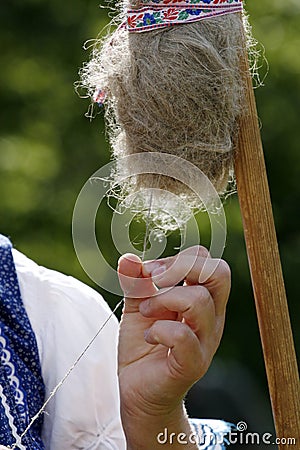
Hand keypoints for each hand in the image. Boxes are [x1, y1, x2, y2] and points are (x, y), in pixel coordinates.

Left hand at [117, 245, 230, 448]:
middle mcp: (211, 316)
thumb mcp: (137, 305)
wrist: (138, 390)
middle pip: (219, 272)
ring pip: (199, 301)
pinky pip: (183, 336)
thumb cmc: (144, 344)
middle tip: (156, 282)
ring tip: (146, 312)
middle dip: (181, 268)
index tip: (151, 273)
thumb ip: (135, 282)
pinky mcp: (192, 364)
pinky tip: (149, 336)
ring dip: (162, 300)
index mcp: (202, 297)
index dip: (177, 258)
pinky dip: (159, 330)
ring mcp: (205, 341)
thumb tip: (127, 259)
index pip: (207, 260)